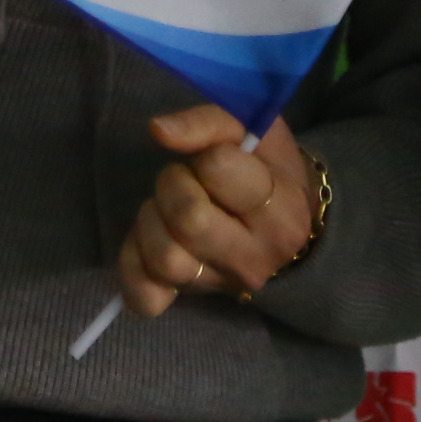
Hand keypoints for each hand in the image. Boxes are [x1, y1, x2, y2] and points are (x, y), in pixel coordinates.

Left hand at [118, 110, 320, 318]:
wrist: (287, 225)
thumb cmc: (269, 169)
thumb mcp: (255, 130)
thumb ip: (208, 122)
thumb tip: (157, 130)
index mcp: (281, 209)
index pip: (218, 170)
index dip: (207, 156)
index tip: (218, 161)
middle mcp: (256, 257)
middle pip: (189, 218)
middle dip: (173, 185)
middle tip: (186, 180)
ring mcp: (222, 283)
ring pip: (165, 258)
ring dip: (152, 221)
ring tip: (168, 208)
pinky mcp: (191, 298)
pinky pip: (145, 296)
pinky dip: (133, 264)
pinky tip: (146, 240)